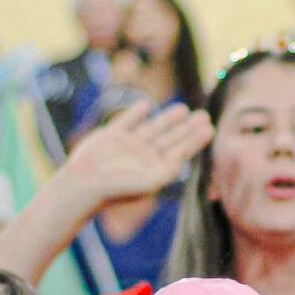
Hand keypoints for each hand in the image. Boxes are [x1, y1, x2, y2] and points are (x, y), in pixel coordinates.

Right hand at [60, 103, 211, 205]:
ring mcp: (127, 146)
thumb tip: (183, 154)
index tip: (209, 127)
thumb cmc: (118, 188)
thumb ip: (169, 168)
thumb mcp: (150, 181)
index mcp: (155, 169)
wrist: (84, 185)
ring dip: (168, 118)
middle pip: (171, 138)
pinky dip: (136, 113)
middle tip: (204, 115)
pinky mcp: (111, 137)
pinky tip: (147, 105)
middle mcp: (144, 157)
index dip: (195, 139)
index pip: (181, 151)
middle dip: (187, 127)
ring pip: (153, 128)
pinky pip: (127, 121)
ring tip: (183, 109)